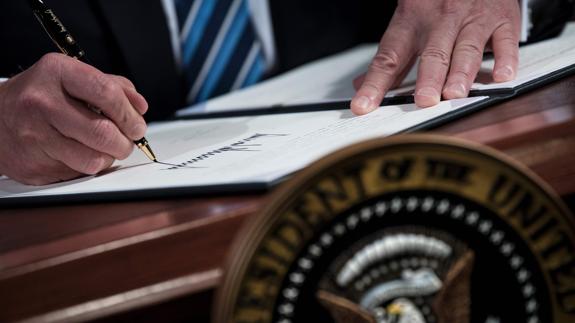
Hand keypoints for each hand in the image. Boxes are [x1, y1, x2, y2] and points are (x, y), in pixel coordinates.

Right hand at [0, 53, 147, 184]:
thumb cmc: (42, 95)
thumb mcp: (73, 77)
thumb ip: (113, 86)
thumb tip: (140, 107)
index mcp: (57, 73)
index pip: (106, 93)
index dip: (129, 114)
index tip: (137, 125)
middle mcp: (42, 103)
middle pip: (102, 132)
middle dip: (125, 142)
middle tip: (127, 141)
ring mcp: (34, 136)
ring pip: (94, 159)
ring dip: (109, 157)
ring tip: (105, 148)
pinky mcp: (34, 165)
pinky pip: (78, 173)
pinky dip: (88, 166)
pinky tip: (80, 153)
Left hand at [351, 0, 520, 113]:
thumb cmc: (438, 3)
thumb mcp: (408, 22)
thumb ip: (390, 57)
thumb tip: (360, 86)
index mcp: (411, 22)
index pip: (389, 57)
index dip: (375, 83)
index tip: (363, 105)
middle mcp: (440, 19)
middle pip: (432, 52)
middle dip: (428, 77)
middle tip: (424, 100)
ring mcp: (473, 18)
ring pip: (467, 47)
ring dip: (461, 72)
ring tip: (454, 93)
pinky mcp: (502, 18)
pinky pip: (506, 39)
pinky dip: (506, 58)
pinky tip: (502, 76)